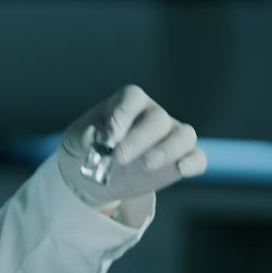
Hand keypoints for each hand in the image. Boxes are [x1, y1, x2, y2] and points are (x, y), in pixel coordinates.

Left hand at [57, 85, 206, 206]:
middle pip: (157, 118)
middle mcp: (153, 115)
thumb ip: (81, 137)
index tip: (109, 135)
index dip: (123, 113)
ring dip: (168, 149)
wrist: (97, 175)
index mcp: (127, 103)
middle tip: (119, 157)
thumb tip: (93, 137)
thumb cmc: (86, 149)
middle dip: (139, 138)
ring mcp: (170, 137)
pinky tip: (181, 170)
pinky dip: (193, 162)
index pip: (132, 97)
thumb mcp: (74, 142)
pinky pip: (197, 157)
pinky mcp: (180, 160)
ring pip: (184, 135)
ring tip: (146, 165)